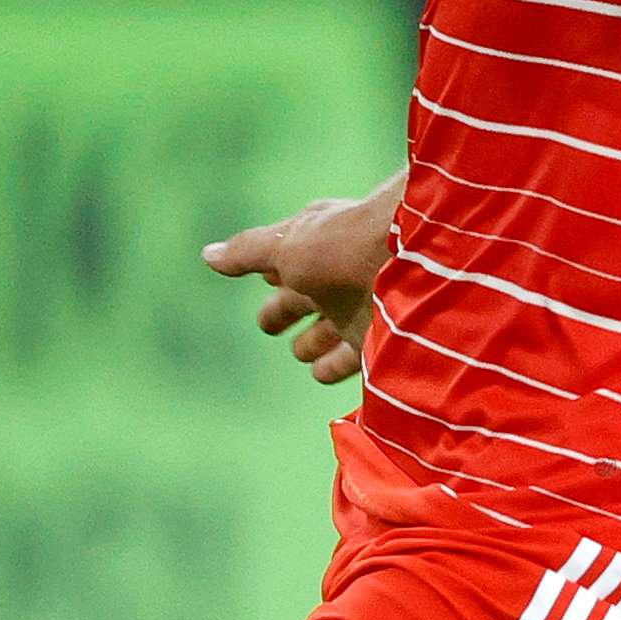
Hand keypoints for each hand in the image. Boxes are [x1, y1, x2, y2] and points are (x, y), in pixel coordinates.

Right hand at [204, 185, 398, 384]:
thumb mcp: (285, 245)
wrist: (412, 263)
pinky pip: (353, 359)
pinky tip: (321, 374)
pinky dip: (335, 367)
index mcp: (319, 245)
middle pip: (307, 299)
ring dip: (315, 342)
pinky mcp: (379, 341)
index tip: (265, 279)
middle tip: (268, 326)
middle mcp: (341, 276)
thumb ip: (249, 251)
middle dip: (288, 310)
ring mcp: (363, 309)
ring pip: (331, 331)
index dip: (273, 272)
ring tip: (302, 355)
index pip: (289, 261)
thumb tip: (208, 255)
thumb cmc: (342, 245)